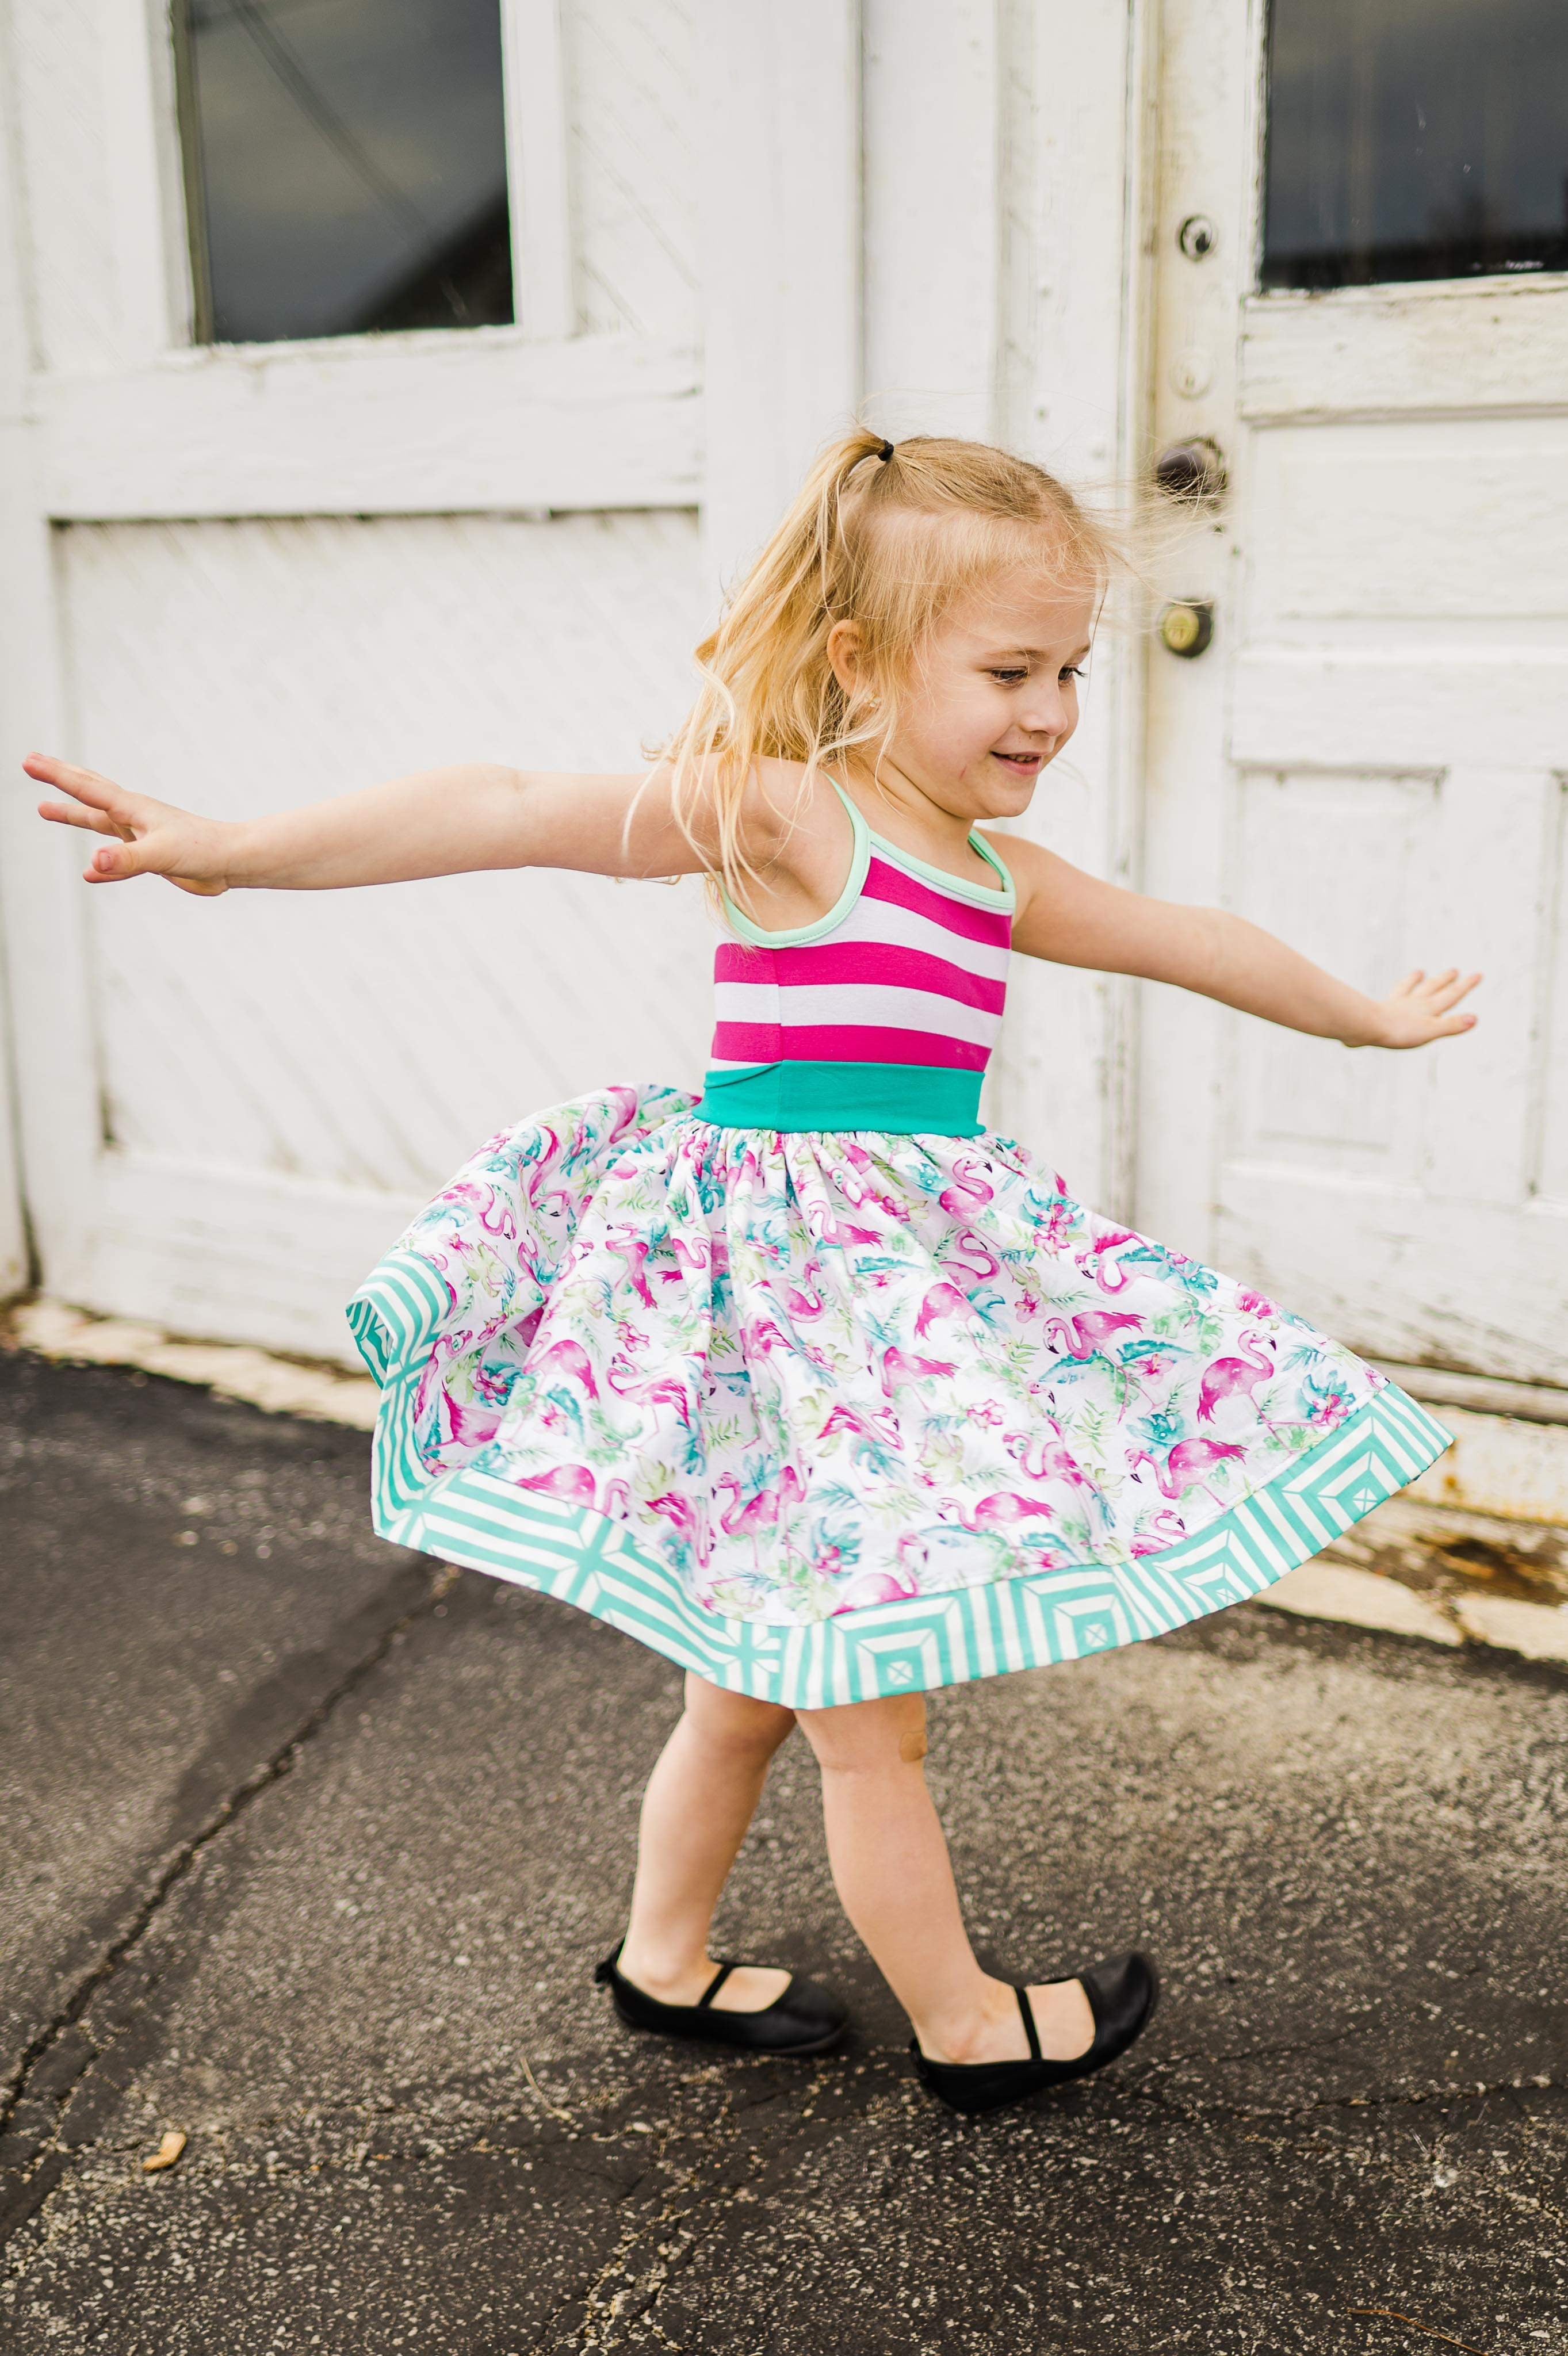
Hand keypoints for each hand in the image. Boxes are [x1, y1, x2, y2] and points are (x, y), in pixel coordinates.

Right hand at [27, 754, 233, 894]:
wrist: (232, 862)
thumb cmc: (202, 850)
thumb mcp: (159, 855)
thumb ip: (125, 861)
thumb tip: (93, 865)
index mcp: (131, 809)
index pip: (86, 787)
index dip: (56, 775)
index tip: (28, 760)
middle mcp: (132, 818)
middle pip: (89, 792)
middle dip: (60, 779)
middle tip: (32, 763)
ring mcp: (140, 837)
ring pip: (98, 823)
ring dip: (72, 815)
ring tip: (45, 809)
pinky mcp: (151, 858)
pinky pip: (118, 862)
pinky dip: (102, 867)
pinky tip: (90, 874)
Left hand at [1367, 966, 1481, 1048]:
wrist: (1367, 1026)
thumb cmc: (1399, 1031)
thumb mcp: (1430, 1030)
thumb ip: (1451, 1025)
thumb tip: (1475, 1019)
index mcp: (1428, 1009)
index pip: (1451, 996)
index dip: (1465, 986)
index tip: (1478, 974)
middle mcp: (1414, 1003)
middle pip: (1433, 988)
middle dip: (1446, 980)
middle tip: (1455, 970)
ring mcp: (1397, 1004)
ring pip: (1412, 989)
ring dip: (1418, 981)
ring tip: (1420, 972)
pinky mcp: (1381, 1009)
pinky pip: (1390, 997)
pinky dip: (1395, 991)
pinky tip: (1393, 992)